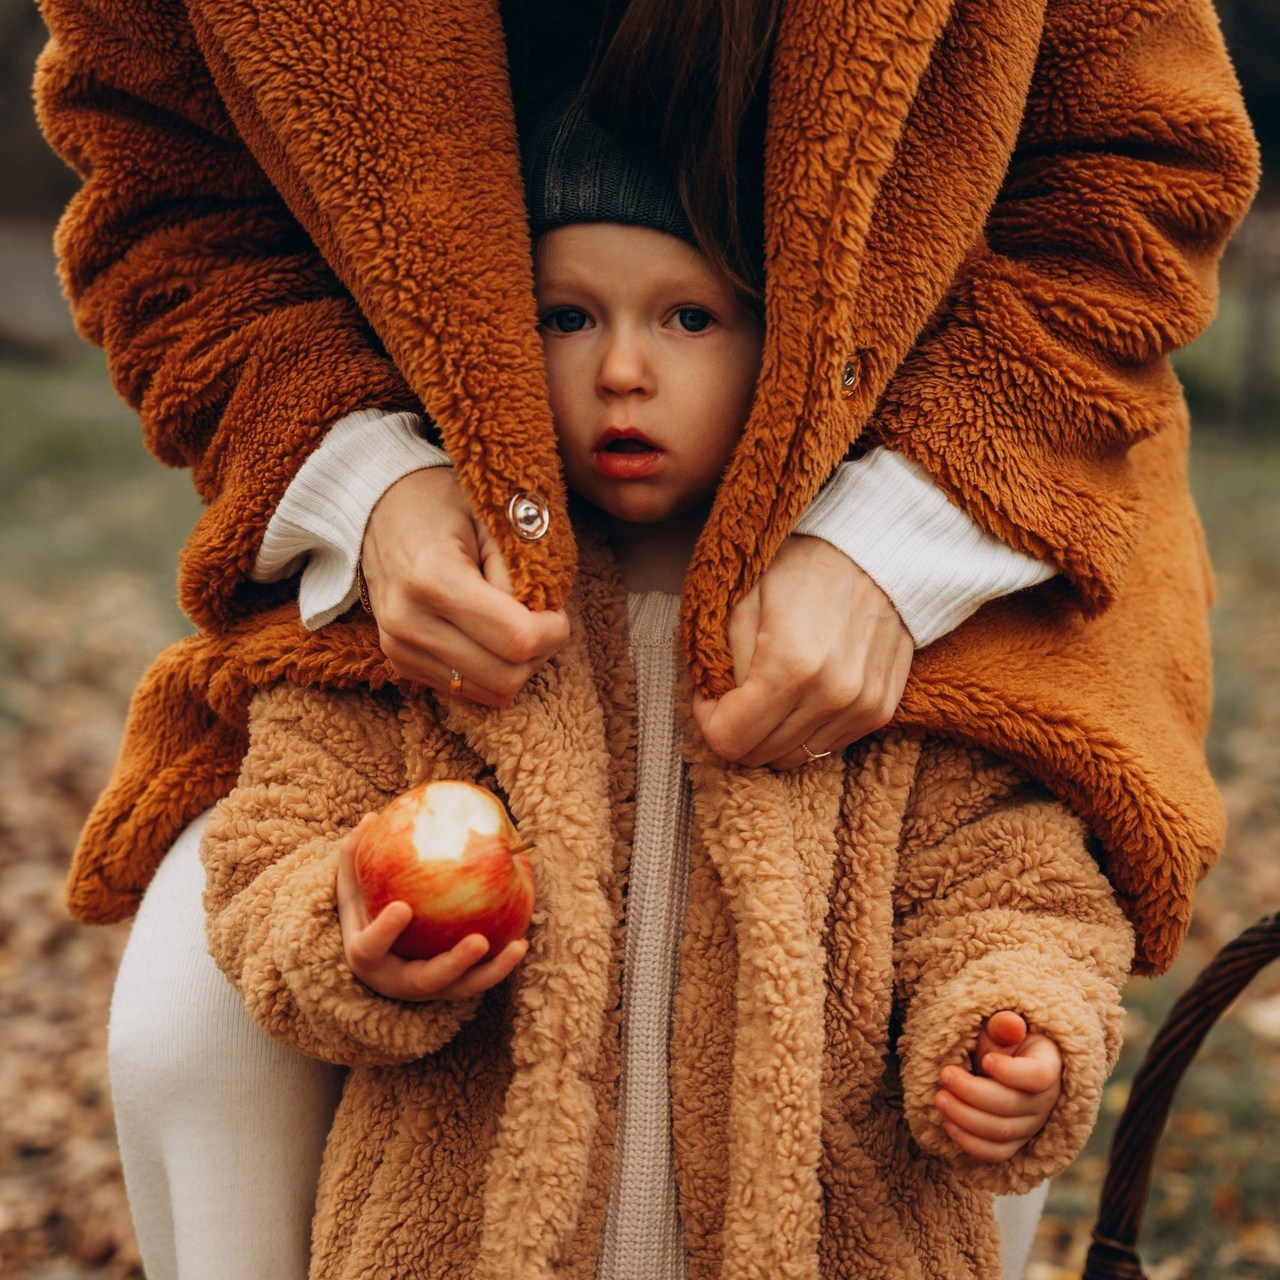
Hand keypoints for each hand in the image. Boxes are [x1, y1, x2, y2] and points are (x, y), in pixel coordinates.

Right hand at [335, 819, 527, 1000]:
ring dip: (491, 971)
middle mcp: (396, 981)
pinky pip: (478, 979)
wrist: (375, 955)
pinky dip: (500, 965)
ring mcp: (426, 988)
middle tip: (479, 941)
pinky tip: (521, 941)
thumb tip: (371, 818)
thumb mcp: (352, 886)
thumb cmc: (364, 910)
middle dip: (454, 963)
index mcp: (366, 958)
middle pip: (426, 980)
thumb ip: (354, 855)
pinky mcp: (449, 988)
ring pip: (461, 987)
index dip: (385, 932)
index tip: (404, 907)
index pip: (371, 948)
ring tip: (517, 946)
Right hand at [360, 468, 569, 704]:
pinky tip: (490, 636)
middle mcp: (410, 622)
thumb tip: (539, 615)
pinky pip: (467, 691)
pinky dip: (492, 671)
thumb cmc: (443, 506)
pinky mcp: (401, 664)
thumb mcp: (490, 518)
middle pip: (507, 677)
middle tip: (542, 620)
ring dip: (518, 667)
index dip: (553, 630)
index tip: (556, 608)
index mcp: (434, 579)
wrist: (379, 513)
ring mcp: (400, 648)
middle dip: (540, 653)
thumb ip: (518, 567)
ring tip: (517, 627)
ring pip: (490, 693)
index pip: (517, 639)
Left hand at [691, 536, 913, 768]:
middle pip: (760, 754)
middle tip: (735, 695)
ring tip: (769, 693)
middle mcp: (831, 695)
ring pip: (795, 757)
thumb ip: (727, 665)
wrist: (875, 552)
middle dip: (738, 729)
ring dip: (772, 734)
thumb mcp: (744, 603)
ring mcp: (861, 707)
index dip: (709, 721)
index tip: (710, 695)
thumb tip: (718, 708)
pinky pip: (828, 745)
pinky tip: (801, 695)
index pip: (730, 739)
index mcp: (790, 667)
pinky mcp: (880, 710)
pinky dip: (805, 730)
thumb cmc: (800, 569)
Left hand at [933, 1010, 1063, 1163]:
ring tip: (939, 1097)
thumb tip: (1010, 1024)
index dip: (1010, 1071)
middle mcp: (1045, 1101)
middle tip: (945, 1075)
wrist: (1003, 1064)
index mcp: (1049, 1065)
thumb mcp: (1002, 1027)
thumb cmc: (1002, 1042)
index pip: (1038, 1076)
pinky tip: (948, 1124)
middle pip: (1011, 1105)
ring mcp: (1031, 1126)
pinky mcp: (1015, 1142)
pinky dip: (971, 1143)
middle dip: (972, 1092)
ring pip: (1001, 1131)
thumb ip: (1004, 1025)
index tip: (984, 1058)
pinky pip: (996, 1153)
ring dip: (965, 1117)